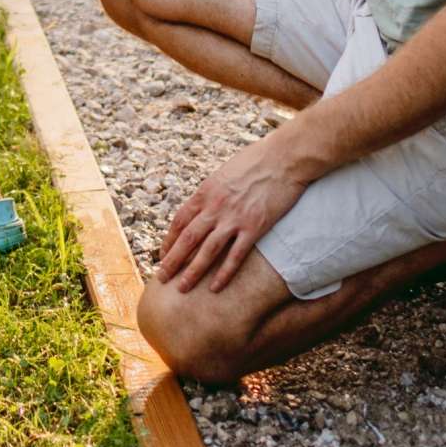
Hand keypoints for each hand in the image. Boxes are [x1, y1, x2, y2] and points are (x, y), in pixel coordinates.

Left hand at [154, 136, 308, 293]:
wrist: (284, 158)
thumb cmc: (256, 161)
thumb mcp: (225, 172)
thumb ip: (213, 191)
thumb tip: (205, 204)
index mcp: (205, 192)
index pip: (180, 221)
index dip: (170, 241)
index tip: (163, 255)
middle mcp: (215, 207)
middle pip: (188, 239)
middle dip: (172, 260)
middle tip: (162, 277)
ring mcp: (234, 218)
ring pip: (207, 251)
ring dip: (192, 271)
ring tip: (182, 288)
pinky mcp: (254, 227)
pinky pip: (235, 255)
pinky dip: (224, 273)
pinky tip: (215, 287)